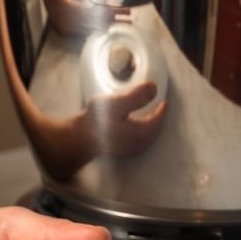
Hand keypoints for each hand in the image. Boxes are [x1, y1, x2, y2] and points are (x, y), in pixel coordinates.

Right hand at [27, 84, 167, 180]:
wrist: (77, 139)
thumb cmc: (95, 121)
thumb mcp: (116, 104)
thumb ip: (136, 96)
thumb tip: (154, 88)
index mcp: (140, 133)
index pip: (157, 120)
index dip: (162, 110)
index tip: (164, 101)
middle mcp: (137, 144)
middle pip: (154, 131)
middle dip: (157, 119)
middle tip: (158, 108)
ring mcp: (127, 150)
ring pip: (146, 137)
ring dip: (149, 126)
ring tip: (147, 116)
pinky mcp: (117, 151)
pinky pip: (136, 141)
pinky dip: (139, 132)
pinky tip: (132, 127)